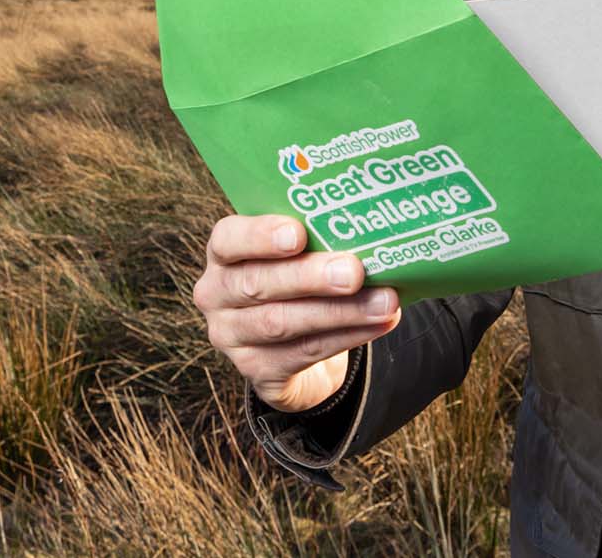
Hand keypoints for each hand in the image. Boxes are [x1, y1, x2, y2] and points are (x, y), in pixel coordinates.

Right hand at [193, 214, 402, 412]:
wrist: (294, 343)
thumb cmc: (299, 280)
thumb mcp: (299, 254)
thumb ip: (319, 240)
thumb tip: (373, 230)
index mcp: (223, 253)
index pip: (228, 239)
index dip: (260, 236)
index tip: (298, 233)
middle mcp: (216, 294)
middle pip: (257, 283)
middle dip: (310, 277)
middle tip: (355, 271)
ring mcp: (231, 336)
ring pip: (282, 323)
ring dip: (340, 311)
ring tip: (385, 302)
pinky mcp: (256, 370)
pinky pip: (303, 353)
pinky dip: (347, 337)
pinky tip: (379, 323)